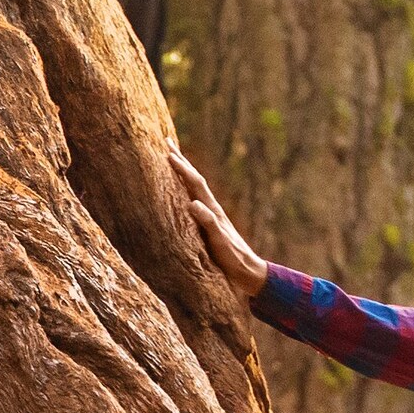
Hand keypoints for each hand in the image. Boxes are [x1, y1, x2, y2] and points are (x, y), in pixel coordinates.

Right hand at [167, 150, 270, 293]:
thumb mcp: (219, 242)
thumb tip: (192, 203)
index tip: (168, 153)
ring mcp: (210, 214)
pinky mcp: (208, 223)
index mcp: (212, 210)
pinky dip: (184, 188)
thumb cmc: (232, 258)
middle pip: (194, 178)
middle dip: (180, 160)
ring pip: (193, 186)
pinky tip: (180, 189)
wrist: (247, 271)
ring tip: (172, 158)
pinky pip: (193, 198)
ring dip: (183, 171)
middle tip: (166, 142)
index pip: (195, 183)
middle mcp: (211, 208)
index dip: (182, 168)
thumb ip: (208, 222)